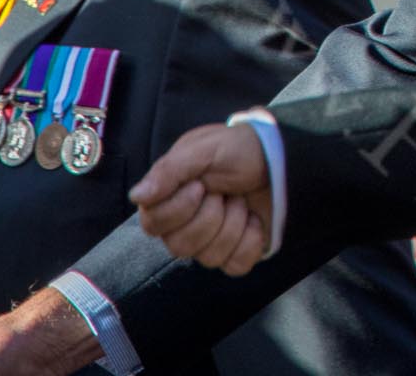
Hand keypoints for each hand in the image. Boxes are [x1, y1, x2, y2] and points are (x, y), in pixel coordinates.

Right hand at [130, 122, 272, 274]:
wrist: (279, 156)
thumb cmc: (236, 148)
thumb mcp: (203, 149)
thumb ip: (169, 170)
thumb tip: (136, 197)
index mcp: (168, 200)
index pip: (153, 226)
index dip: (180, 208)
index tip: (201, 185)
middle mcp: (183, 226)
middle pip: (180, 246)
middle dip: (211, 215)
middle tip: (223, 191)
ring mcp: (210, 242)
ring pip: (209, 257)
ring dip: (233, 223)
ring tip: (239, 199)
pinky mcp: (236, 252)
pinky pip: (236, 266)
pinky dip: (250, 241)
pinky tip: (254, 219)